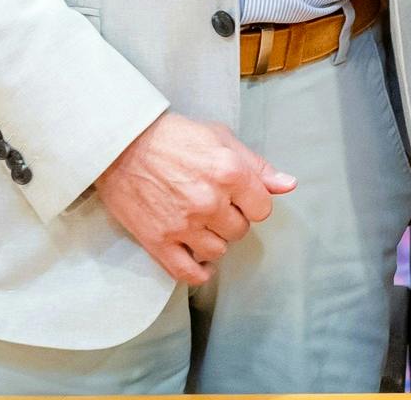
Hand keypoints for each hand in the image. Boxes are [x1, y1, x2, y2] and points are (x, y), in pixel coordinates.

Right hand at [94, 112, 294, 286]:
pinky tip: (200, 263)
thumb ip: (257, 166)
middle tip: (215, 206)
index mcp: (229, 173)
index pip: (262, 209)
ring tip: (201, 225)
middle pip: (240, 230)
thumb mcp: (221, 138)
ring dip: (213, 241)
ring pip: (217, 251)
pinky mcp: (158, 241)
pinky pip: (187, 272)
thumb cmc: (173, 137)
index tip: (239, 198)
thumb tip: (288, 185)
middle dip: (232, 220)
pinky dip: (198, 272)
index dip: (252, 203)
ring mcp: (183, 224)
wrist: (121, 146)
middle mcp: (210, 202)